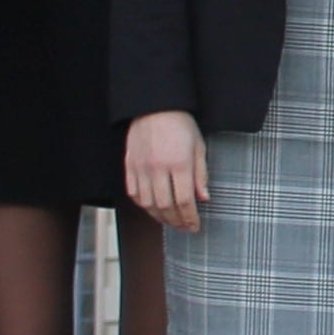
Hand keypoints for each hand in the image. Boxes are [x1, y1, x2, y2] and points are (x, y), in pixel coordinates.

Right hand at [125, 110, 209, 232]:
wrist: (155, 106)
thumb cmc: (180, 124)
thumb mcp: (199, 147)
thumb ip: (201, 175)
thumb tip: (204, 199)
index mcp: (179, 163)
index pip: (185, 201)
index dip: (190, 218)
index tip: (195, 226)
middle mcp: (158, 168)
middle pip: (166, 206)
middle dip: (176, 222)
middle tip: (184, 227)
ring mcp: (141, 167)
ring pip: (148, 204)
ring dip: (159, 217)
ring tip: (170, 221)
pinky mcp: (129, 165)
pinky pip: (133, 193)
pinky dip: (143, 205)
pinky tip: (152, 207)